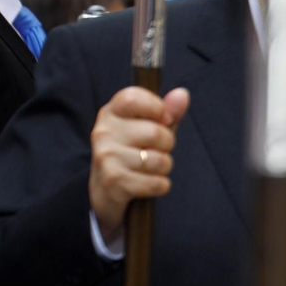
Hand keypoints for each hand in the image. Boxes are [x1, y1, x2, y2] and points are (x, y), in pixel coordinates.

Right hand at [89, 87, 190, 240]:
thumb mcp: (148, 127)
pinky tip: (145, 183)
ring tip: (147, 168)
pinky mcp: (114, 181)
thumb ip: (168, 111)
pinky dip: (160, 186)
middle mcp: (103, 132)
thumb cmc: (132, 152)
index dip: (157, 108)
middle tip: (153, 151)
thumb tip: (182, 94)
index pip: (133, 97)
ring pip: (160, 160)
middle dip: (166, 145)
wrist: (106, 191)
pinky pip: (158, 183)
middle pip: (156, 133)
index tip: (162, 119)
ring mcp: (106, 157)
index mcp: (111, 113)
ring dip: (163, 168)